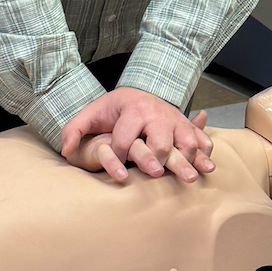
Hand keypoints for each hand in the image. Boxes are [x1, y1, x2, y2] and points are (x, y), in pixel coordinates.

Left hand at [60, 88, 213, 183]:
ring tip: (189, 178)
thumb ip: (74, 130)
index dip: (118, 157)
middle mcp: (157, 114)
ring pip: (186, 142)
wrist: (139, 92)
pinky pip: (202, 139)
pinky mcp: (187, 125)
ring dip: (189, 160)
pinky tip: (206, 168)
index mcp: (132, 110)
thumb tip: (65, 151)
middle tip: (155, 174)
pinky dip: (206, 153)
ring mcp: (175, 120)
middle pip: (160, 142)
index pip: (125, 139)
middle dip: (157, 159)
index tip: (116, 174)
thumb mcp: (91, 114)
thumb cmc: (114, 110)